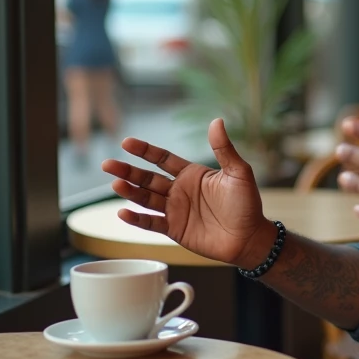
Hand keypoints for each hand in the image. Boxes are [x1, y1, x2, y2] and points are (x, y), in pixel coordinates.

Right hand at [100, 119, 273, 267]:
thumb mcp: (238, 172)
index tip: (126, 143)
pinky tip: (123, 212)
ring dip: (130, 192)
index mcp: (191, 174)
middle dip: (128, 171)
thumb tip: (217, 121)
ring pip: (146, 198)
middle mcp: (179, 190)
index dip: (144, 151)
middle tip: (107, 165)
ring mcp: (175, 210)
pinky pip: (151, 223)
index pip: (162, 159)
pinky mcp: (174, 229)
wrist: (250, 237)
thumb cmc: (247, 204)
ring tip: (115, 184)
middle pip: (147, 178)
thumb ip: (224, 149)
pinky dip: (137, 219)